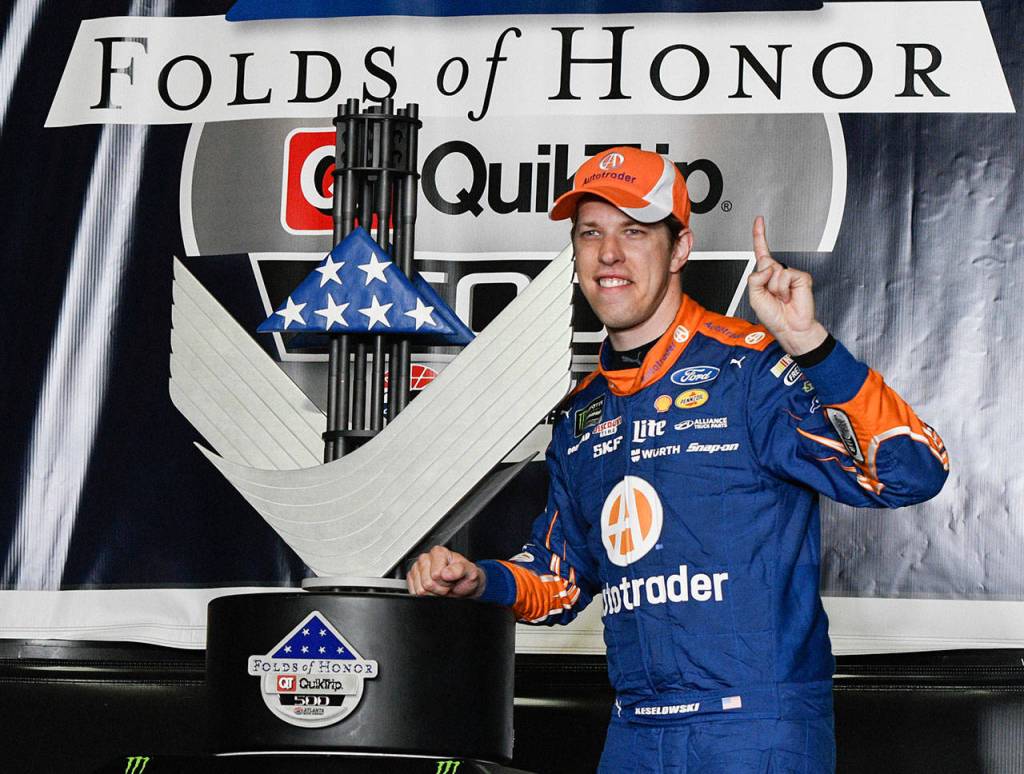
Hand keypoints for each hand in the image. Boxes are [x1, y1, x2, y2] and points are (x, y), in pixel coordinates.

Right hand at [406, 545, 485, 598]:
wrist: (463, 586)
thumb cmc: (465, 577)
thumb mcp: (470, 572)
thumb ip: (460, 570)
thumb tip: (446, 573)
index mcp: (439, 552)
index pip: (436, 574)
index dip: (446, 581)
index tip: (452, 578)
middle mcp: (426, 558)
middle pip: (427, 583)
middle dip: (440, 588)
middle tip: (447, 583)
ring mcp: (417, 568)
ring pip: (420, 590)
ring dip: (433, 592)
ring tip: (441, 585)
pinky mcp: (412, 578)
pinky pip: (414, 592)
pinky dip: (425, 595)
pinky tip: (433, 589)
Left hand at [746, 216, 827, 355]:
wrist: (791, 327)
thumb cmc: (774, 316)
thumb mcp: (754, 298)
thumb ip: (754, 279)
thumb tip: (767, 267)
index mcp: (765, 276)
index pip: (761, 251)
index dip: (759, 235)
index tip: (759, 220)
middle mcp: (777, 272)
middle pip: (765, 261)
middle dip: (765, 280)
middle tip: (772, 295)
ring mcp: (789, 274)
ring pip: (774, 271)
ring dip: (774, 288)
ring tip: (781, 298)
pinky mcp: (801, 277)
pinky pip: (785, 276)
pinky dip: (784, 289)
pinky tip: (789, 296)